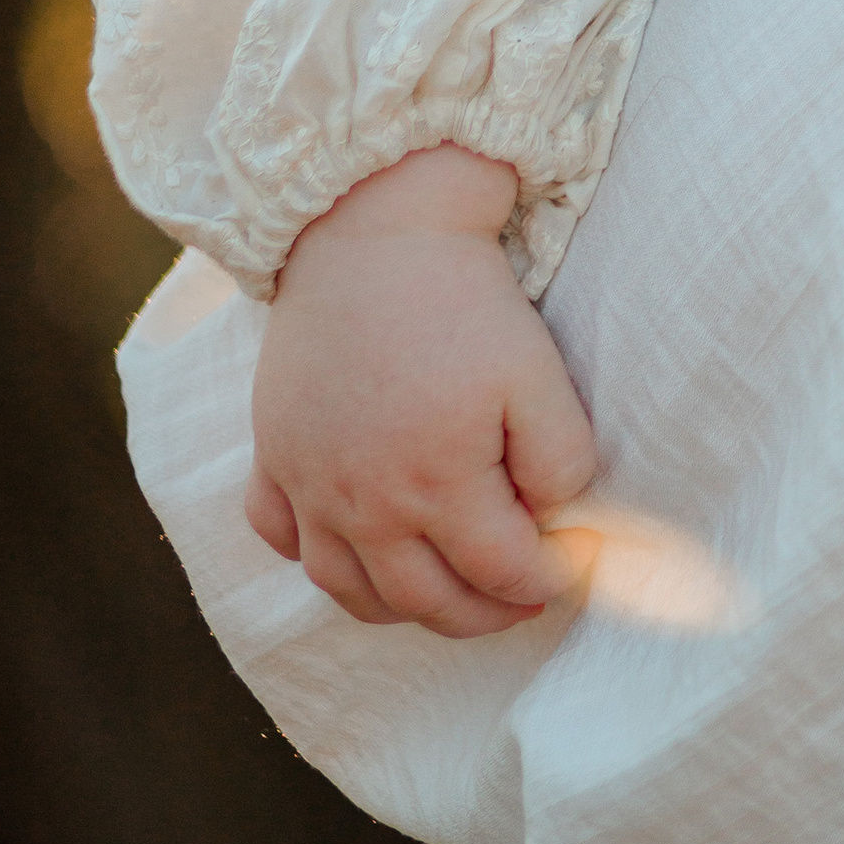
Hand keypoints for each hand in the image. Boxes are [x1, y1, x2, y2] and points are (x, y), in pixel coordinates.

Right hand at [244, 145, 596, 640]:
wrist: (373, 230)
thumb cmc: (462, 299)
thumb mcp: (536, 374)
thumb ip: (560, 461)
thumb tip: (559, 520)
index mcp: (435, 487)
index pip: (498, 571)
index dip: (545, 580)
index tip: (570, 574)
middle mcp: (362, 504)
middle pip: (423, 601)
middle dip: (482, 613)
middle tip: (519, 602)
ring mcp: (309, 484)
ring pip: (347, 591)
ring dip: (401, 609)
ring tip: (445, 594)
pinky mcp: (273, 454)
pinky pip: (280, 538)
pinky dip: (314, 559)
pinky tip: (350, 549)